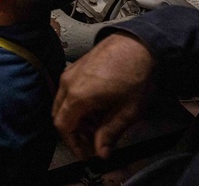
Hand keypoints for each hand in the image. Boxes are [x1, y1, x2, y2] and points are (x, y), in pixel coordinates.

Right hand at [53, 33, 154, 159]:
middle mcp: (67, 83)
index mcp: (78, 96)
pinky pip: (68, 90)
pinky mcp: (75, 66)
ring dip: (76, 118)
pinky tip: (97, 108)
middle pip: (59, 115)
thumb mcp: (127, 110)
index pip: (63, 126)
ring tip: (99, 125)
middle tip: (93, 142)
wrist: (139, 43)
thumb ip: (110, 133)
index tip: (86, 154)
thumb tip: (101, 153)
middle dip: (74, 132)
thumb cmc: (135, 75)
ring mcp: (70, 72)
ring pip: (63, 103)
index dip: (73, 144)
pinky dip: (77, 104)